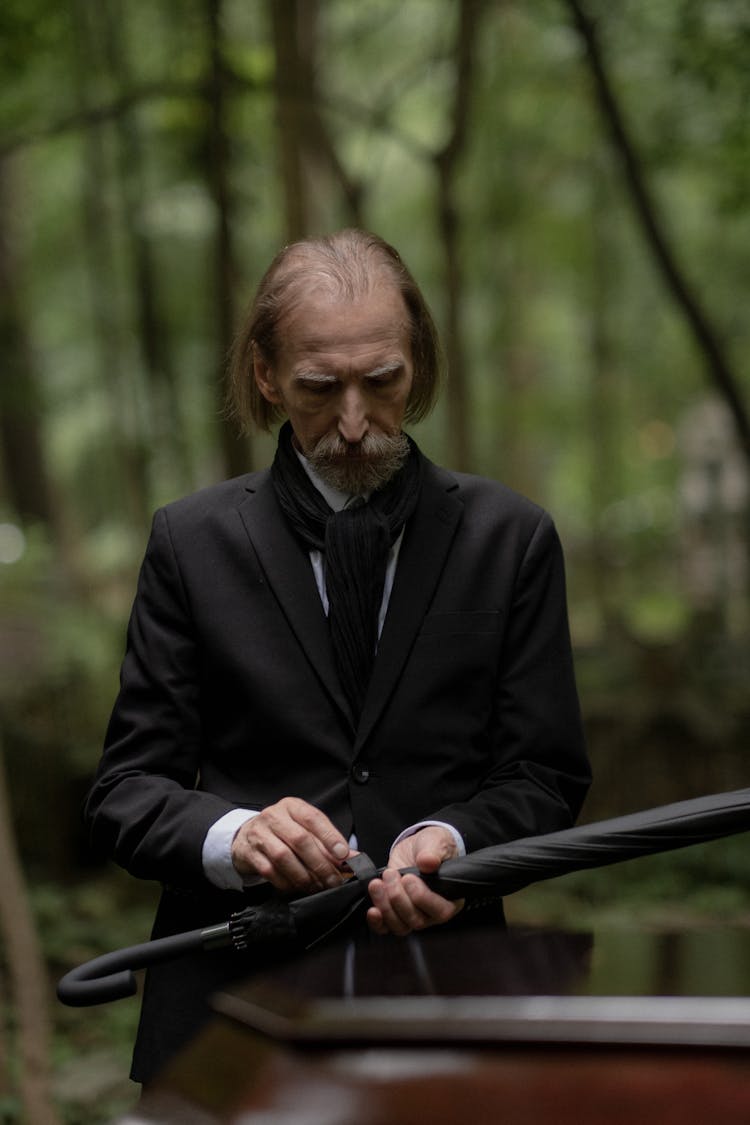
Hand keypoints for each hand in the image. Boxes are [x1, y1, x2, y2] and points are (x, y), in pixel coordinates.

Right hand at [231, 797, 350, 892]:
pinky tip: (298, 888)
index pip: (313, 818)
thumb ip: (327, 842)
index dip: (330, 836)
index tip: (343, 855)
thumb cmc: (282, 832)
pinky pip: (270, 871)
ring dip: (304, 876)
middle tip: (333, 880)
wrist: (247, 836)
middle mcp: (274, 817)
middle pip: (300, 839)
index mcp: (292, 806)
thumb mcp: (304, 829)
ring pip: (284, 857)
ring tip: (317, 886)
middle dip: (320, 863)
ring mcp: (259, 834)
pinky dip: (286, 883)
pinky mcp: (250, 853)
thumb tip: (353, 858)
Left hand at [366, 826, 463, 935]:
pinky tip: (372, 910)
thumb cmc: (432, 847)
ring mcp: (413, 915)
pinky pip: (386, 928)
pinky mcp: (396, 913)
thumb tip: (428, 862)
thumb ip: (433, 852)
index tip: (408, 878)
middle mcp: (432, 913)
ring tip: (377, 884)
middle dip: (398, 897)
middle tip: (390, 874)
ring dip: (385, 906)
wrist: (416, 848)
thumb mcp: (436, 843)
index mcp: (450, 899)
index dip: (421, 897)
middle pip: (416, 920)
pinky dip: (378, 922)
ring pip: (400, 926)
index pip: (439, 911)